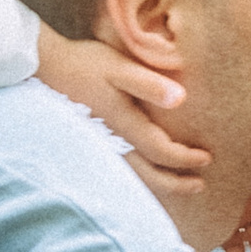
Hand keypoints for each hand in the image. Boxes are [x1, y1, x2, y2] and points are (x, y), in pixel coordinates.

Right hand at [35, 28, 210, 186]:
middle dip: (176, 184)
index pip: (161, 152)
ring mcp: (98, 147)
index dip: (186, 159)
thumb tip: (181, 99)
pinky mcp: (90, 143)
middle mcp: (112, 144)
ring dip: (157, 185)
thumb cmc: (84, 64)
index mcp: (124, 126)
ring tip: (177, 187)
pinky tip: (144, 177)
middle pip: (148, 176)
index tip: (207, 159)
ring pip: (132, 178)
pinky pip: (119, 172)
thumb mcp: (118, 67)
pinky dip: (137, 180)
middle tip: (199, 186)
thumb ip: (149, 84)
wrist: (43, 67)